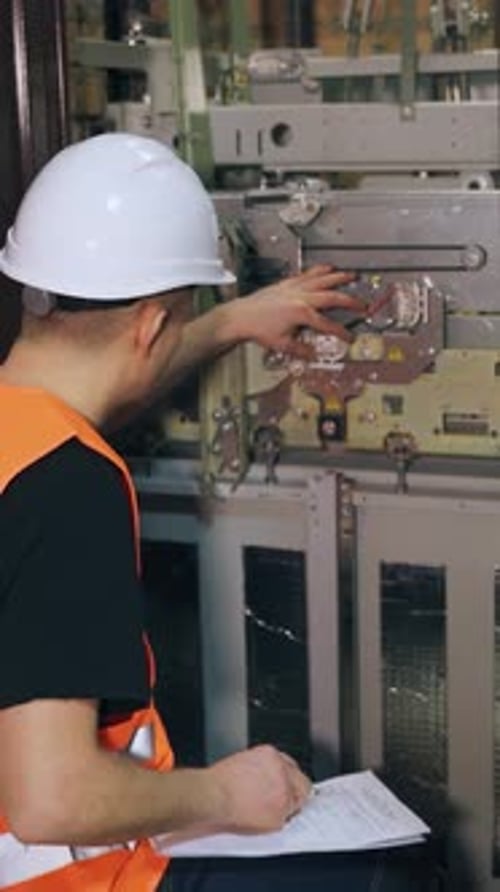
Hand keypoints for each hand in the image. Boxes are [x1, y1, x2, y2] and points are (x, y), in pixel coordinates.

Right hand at [204, 744, 311, 833]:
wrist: (211, 796)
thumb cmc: (218, 782)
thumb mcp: (243, 763)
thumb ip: (262, 769)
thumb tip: (266, 780)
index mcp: (271, 754)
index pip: (291, 766)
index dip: (287, 780)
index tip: (285, 786)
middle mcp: (282, 770)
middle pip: (302, 783)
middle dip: (295, 793)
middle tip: (284, 802)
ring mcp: (284, 791)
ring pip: (298, 802)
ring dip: (287, 808)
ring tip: (266, 812)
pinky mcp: (281, 811)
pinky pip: (286, 820)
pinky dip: (277, 822)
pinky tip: (262, 819)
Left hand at [223, 265, 364, 355]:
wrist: (241, 317)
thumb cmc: (259, 330)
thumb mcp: (283, 345)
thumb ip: (301, 350)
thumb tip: (314, 355)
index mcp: (302, 314)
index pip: (328, 325)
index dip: (342, 333)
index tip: (350, 337)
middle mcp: (301, 298)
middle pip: (332, 297)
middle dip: (350, 302)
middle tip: (362, 305)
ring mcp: (294, 288)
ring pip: (322, 280)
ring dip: (339, 278)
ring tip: (352, 276)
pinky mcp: (287, 283)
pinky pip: (308, 274)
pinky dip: (319, 270)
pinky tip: (327, 268)